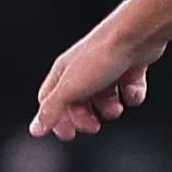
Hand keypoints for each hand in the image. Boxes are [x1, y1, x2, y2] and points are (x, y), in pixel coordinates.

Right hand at [31, 24, 158, 138]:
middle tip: (94, 127)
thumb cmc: (101, 56)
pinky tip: (132, 89)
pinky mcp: (129, 68)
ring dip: (111, 109)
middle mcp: (83, 70)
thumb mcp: (70, 88)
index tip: (67, 135)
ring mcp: (107, 69)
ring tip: (116, 107)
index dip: (56, 120)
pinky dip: (132, 94)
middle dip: (86, 118)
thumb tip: (36, 129)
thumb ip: (52, 110)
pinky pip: (129, 91)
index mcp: (64, 73)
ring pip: (105, 99)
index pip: (50, 101)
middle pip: (79, 104)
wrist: (136, 36)